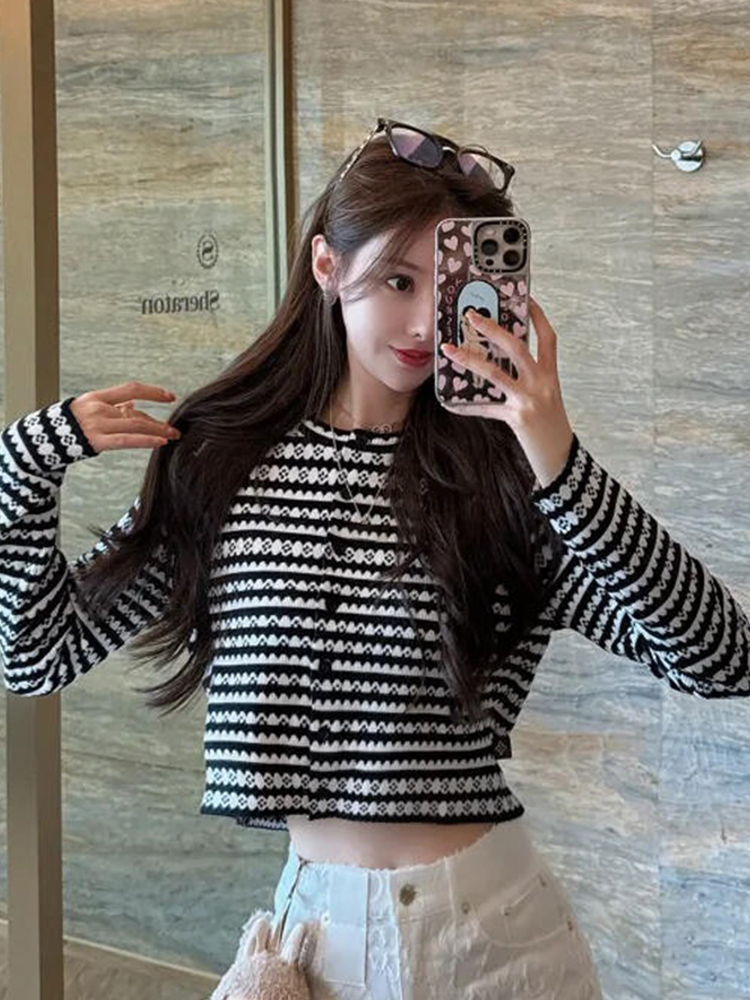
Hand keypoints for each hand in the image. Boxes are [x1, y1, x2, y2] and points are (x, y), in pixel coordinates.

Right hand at [70, 381, 181, 453]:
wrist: (44, 439)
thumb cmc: (69, 424)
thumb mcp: (90, 409)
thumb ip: (113, 407)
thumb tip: (133, 405)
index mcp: (98, 397)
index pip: (132, 388)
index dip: (153, 392)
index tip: (170, 397)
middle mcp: (99, 408)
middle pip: (137, 412)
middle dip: (159, 422)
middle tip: (175, 428)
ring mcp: (98, 424)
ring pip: (135, 425)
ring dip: (158, 431)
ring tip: (172, 436)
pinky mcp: (97, 441)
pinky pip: (127, 440)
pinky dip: (146, 440)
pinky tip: (160, 442)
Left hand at [439, 297, 574, 487]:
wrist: (560, 457)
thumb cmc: (550, 425)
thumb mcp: (546, 396)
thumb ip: (528, 378)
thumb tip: (499, 362)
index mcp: (550, 374)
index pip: (547, 337)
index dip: (537, 316)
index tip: (525, 298)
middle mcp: (541, 383)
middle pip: (516, 347)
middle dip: (492, 329)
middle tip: (471, 316)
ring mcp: (529, 400)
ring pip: (495, 373)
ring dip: (469, 359)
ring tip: (449, 349)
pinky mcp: (517, 418)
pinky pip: (486, 408)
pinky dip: (467, 406)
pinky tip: (451, 403)